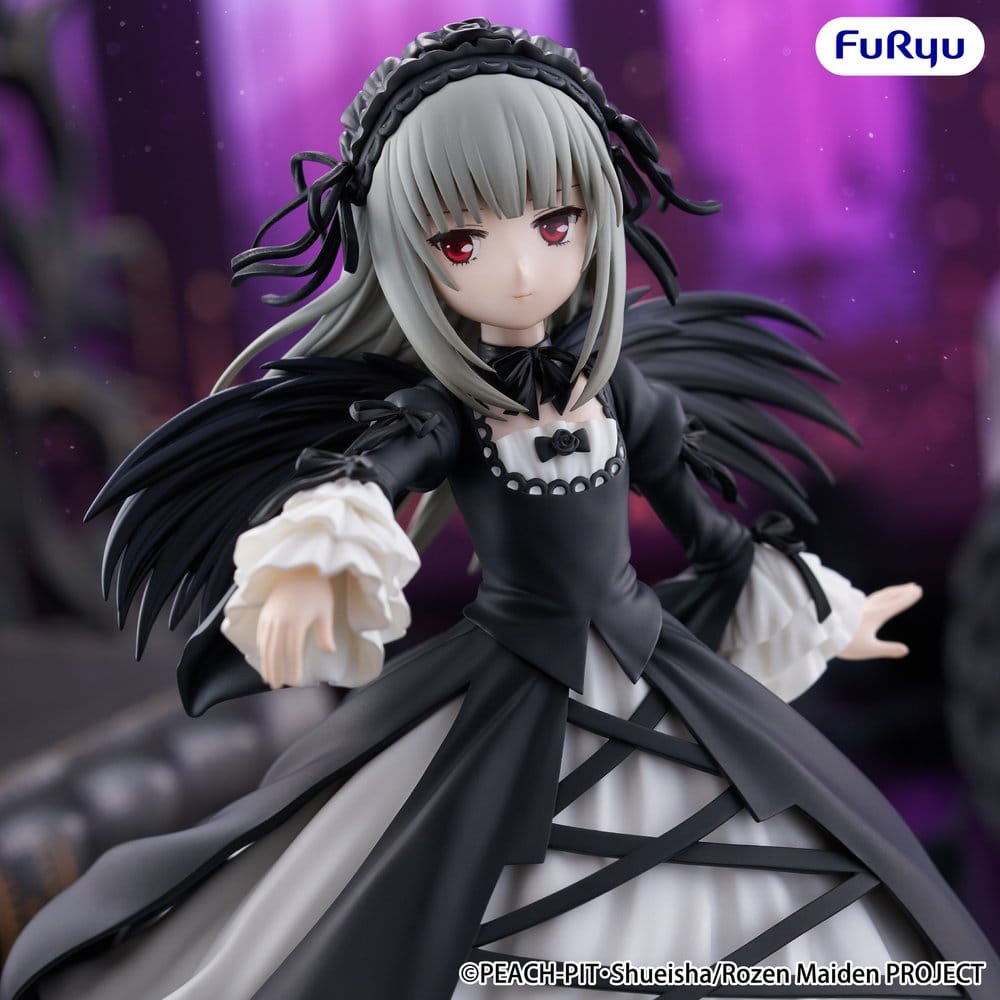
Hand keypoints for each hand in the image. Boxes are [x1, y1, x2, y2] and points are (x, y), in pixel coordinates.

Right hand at [256, 565, 336, 687]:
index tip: (295, 683)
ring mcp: (270, 616)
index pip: (292, 652)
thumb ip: (325, 633)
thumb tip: (329, 651)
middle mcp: (279, 622)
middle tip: (276, 686)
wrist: (302, 567)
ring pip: (265, 645)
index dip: (293, 669)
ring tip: (267, 676)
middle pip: (275, 652)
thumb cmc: (318, 589)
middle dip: (275, 670)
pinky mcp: (265, 611)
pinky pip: (260, 633)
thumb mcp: (325, 611)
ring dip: (265, 662)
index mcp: (296, 624)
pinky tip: (263, 654)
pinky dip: (261, 646)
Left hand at [838, 582, 921, 659]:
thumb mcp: (869, 648)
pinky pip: (869, 598)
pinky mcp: (850, 607)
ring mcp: (859, 606)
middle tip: (914, 586)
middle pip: (889, 596)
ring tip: (898, 590)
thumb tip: (905, 650)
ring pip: (879, 595)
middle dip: (902, 591)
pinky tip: (875, 599)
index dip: (908, 597)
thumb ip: (888, 649)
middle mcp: (868, 607)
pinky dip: (878, 596)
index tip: (919, 590)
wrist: (820, 631)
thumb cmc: (845, 642)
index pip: (896, 604)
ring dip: (891, 592)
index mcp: (876, 615)